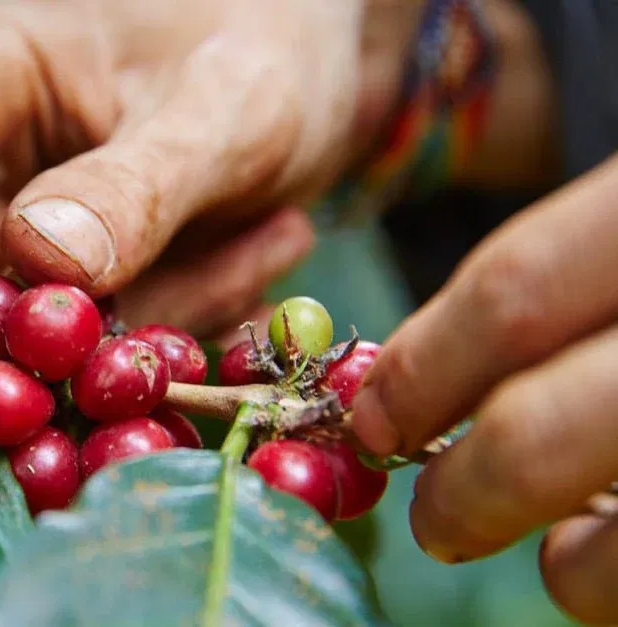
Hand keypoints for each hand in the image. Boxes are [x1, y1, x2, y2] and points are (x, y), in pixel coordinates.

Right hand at [0, 0, 422, 396]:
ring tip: (266, 234)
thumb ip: (140, 186)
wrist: (310, 53)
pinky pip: (85, 344)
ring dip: (140, 329)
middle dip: (33, 355)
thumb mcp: (228, 108)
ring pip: (26, 335)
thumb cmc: (267, 40)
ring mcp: (11, 220)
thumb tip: (41, 263)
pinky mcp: (57, 274)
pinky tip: (259, 244)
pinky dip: (168, 322)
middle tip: (135, 381)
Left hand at [352, 154, 617, 623]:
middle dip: (469, 491)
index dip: (422, 372)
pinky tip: (613, 543)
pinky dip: (615, 576)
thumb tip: (403, 397)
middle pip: (540, 430)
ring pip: (612, 549)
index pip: (511, 293)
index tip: (375, 421)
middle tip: (439, 522)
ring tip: (562, 547)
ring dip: (568, 565)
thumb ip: (550, 294)